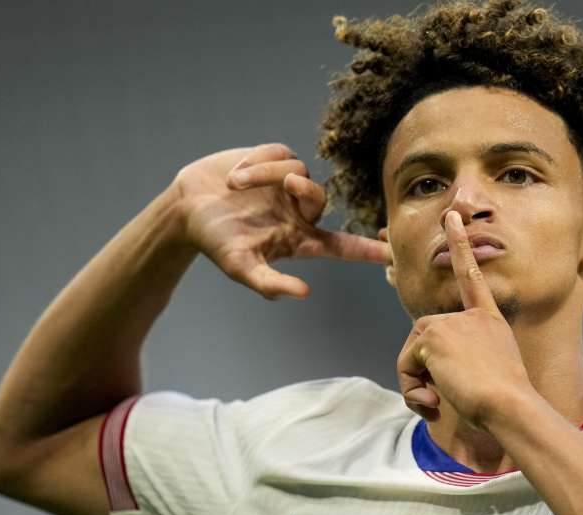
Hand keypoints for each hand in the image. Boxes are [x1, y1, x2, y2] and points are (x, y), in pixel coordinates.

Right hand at [172, 143, 390, 298]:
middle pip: (321, 198)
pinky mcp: (273, 159)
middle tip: (287, 184)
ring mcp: (286, 185)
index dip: (369, 249)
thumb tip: (304, 294)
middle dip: (307, 190)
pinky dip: (257, 162)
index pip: (343, 246)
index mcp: (299, 239)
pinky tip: (236, 175)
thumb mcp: (241, 268)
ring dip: (265, 175)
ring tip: (235, 186)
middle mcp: (299, 211)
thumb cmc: (215, 243)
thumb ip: (270, 284)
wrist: (187, 207)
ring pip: (297, 171)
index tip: (395, 253)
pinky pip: (279, 153)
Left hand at [395, 210, 532, 427]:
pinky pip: (406, 366)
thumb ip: (463, 362)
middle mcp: (469, 316)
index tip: (452, 217)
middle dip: (422, 370)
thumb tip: (426, 375)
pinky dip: (412, 389)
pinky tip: (437, 399)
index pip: (470, 277)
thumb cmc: (506, 401)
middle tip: (440, 398)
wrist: (510, 405)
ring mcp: (449, 323)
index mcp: (489, 320)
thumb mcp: (492, 372)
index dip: (459, 246)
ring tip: (440, 401)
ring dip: (416, 382)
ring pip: (412, 354)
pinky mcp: (431, 336)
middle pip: (424, 337)